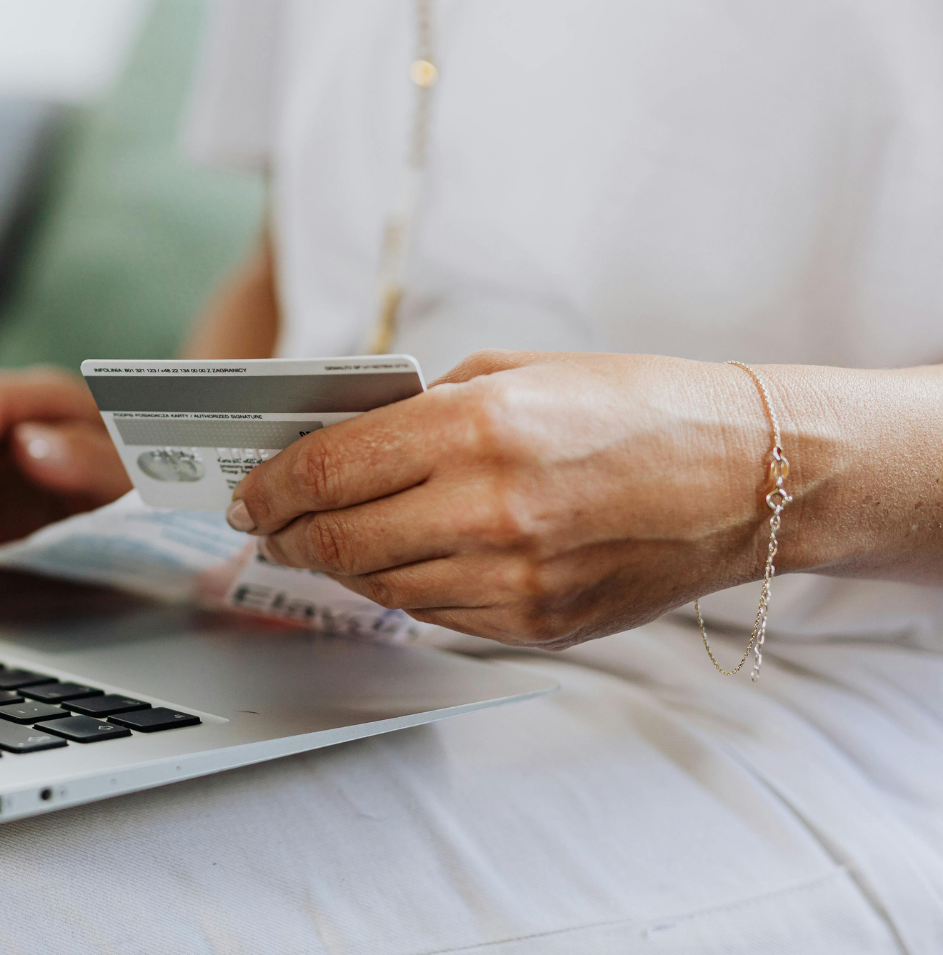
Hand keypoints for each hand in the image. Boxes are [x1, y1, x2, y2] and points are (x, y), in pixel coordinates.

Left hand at [226, 350, 782, 647]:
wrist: (748, 476)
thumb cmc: (634, 407)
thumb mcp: (516, 372)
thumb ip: (419, 408)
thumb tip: (331, 440)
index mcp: (478, 428)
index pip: (328, 469)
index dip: (269, 486)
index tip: (247, 492)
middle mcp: (489, 509)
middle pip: (335, 539)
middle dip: (284, 533)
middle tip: (265, 525)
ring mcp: (514, 578)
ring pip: (376, 585)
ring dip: (335, 564)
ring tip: (320, 541)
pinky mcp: (536, 624)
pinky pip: (432, 614)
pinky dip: (399, 588)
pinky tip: (395, 562)